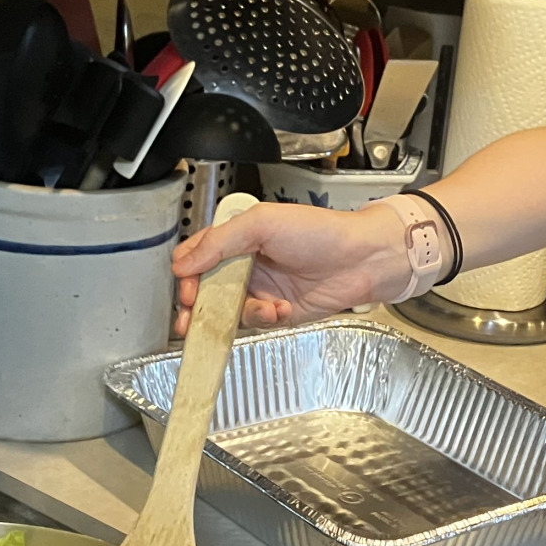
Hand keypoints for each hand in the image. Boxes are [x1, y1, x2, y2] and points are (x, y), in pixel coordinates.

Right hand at [170, 200, 405, 332]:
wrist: (361, 259)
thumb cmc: (320, 231)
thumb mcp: (262, 223)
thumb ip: (219, 241)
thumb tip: (183, 263)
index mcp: (237, 236)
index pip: (196, 255)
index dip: (186, 273)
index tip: (187, 286)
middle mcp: (245, 263)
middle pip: (204, 288)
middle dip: (197, 305)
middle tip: (195, 314)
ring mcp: (260, 289)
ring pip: (226, 310)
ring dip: (235, 314)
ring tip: (259, 308)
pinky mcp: (276, 311)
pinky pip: (253, 323)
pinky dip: (262, 319)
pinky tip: (280, 309)